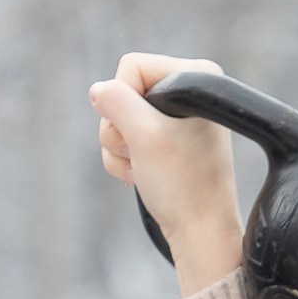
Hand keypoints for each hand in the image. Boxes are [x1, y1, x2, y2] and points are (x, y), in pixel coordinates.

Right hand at [89, 54, 242, 297]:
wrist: (200, 232)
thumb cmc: (182, 185)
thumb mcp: (144, 137)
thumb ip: (116, 103)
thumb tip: (97, 90)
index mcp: (196, 76)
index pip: (132, 66)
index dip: (122, 100)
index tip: (137, 133)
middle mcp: (190, 89)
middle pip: (124, 92)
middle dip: (120, 129)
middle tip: (138, 155)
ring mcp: (177, 116)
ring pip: (121, 118)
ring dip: (119, 148)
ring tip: (141, 170)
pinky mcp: (168, 140)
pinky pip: (129, 137)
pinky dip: (125, 159)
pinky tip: (140, 176)